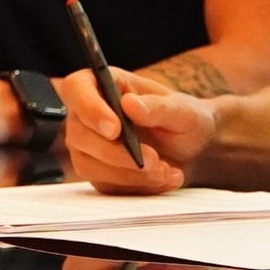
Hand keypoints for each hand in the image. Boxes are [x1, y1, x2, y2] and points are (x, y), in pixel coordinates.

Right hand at [63, 70, 217, 194]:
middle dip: (116, 153)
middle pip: (78, 133)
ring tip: (166, 171)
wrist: (192, 149)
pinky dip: (136, 186)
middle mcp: (89, 114)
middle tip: (153, 160)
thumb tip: (129, 104)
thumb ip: (158, 107)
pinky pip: (105, 185)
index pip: (77, 88)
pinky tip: (162, 179)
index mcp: (106, 84)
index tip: (115, 129)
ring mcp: (89, 145)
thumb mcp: (182, 111)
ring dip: (129, 174)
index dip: (89, 108)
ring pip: (88, 164)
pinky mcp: (98, 172)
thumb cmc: (185, 120)